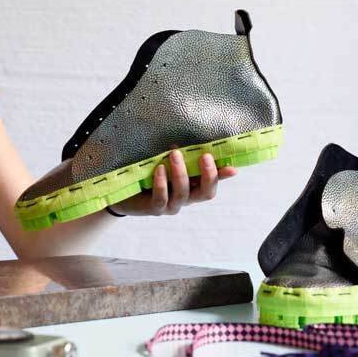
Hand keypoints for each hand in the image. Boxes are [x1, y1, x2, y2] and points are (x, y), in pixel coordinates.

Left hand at [108, 150, 236, 216]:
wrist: (125, 193)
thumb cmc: (150, 175)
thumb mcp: (167, 164)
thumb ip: (180, 158)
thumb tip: (185, 147)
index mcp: (193, 188)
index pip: (212, 183)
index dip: (222, 177)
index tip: (232, 168)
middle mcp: (186, 199)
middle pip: (205, 193)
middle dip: (208, 175)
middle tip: (204, 156)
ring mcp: (171, 206)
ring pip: (183, 193)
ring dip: (181, 173)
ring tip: (174, 154)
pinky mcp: (155, 209)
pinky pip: (161, 198)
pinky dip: (162, 183)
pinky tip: (160, 168)